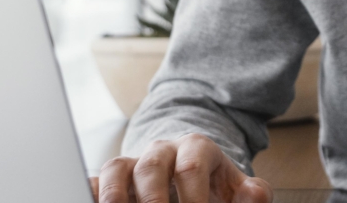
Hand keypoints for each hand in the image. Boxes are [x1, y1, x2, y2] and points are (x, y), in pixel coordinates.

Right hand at [92, 133, 273, 202]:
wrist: (193, 183)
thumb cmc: (215, 191)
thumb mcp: (239, 191)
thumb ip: (252, 195)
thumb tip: (254, 193)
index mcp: (197, 148)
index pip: (193, 166)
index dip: (194, 197)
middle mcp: (162, 151)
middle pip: (152, 164)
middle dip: (153, 197)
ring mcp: (134, 164)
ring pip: (116, 168)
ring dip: (114, 195)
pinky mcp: (112, 180)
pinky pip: (94, 181)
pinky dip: (91, 194)